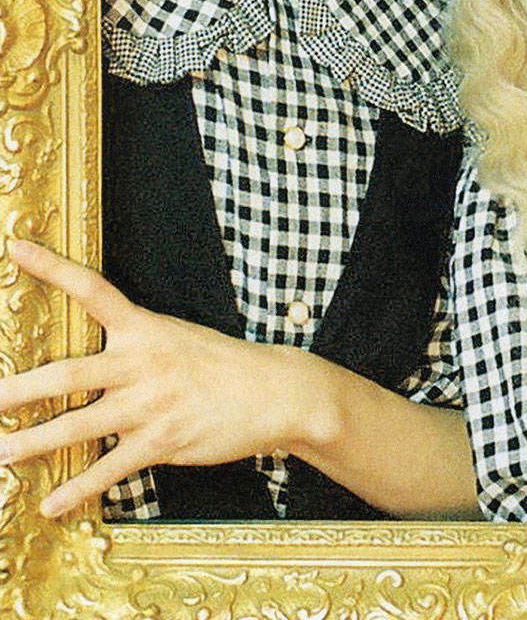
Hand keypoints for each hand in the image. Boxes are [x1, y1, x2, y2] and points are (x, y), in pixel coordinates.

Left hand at [0, 240, 304, 517]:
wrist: (274, 391)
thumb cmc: (221, 365)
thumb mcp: (178, 339)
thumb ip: (135, 347)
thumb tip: (91, 364)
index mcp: (146, 328)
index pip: (93, 290)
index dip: (53, 268)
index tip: (16, 248)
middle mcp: (142, 362)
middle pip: (66, 374)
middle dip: (17, 390)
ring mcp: (150, 404)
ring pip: (77, 426)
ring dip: (32, 444)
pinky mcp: (162, 441)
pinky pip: (109, 469)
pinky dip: (76, 489)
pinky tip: (50, 503)